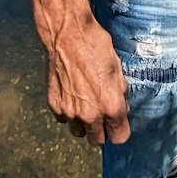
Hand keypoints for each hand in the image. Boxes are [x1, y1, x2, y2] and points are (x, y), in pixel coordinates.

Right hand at [45, 24, 130, 144]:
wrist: (68, 36)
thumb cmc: (96, 48)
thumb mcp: (118, 69)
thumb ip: (120, 94)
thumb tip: (122, 106)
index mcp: (111, 106)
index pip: (119, 137)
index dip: (120, 130)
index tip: (118, 124)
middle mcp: (90, 114)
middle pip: (97, 141)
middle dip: (102, 131)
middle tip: (102, 116)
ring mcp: (70, 111)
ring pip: (79, 132)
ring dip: (84, 124)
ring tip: (85, 106)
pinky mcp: (55, 105)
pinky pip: (64, 119)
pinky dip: (68, 112)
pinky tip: (72, 96)